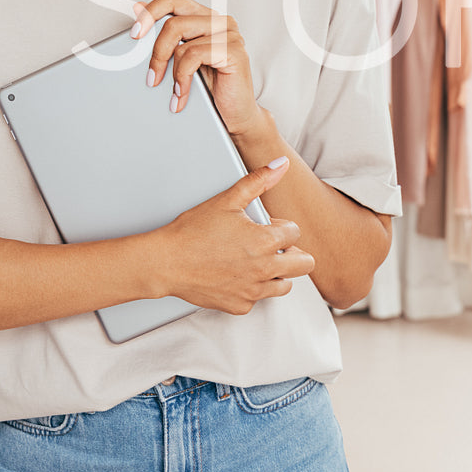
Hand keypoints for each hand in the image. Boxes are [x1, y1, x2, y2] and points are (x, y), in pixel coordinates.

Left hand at [132, 0, 262, 135]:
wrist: (235, 114)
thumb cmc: (211, 87)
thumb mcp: (181, 59)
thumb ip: (164, 34)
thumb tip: (138, 9)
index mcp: (205, 18)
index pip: (172, 0)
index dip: (150, 13)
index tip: (135, 33)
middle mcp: (218, 21)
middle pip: (173, 22)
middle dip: (156, 51)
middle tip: (151, 74)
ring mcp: (229, 34)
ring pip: (181, 43)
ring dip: (170, 72)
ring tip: (172, 91)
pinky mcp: (233, 51)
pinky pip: (194, 57)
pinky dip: (182, 78)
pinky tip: (182, 93)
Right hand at [146, 158, 314, 314]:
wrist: (166, 262)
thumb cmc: (192, 230)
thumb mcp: (227, 200)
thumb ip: (258, 181)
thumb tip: (281, 165)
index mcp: (266, 241)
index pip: (295, 233)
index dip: (281, 226)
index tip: (265, 226)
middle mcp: (264, 269)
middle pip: (304, 264)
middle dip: (292, 252)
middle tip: (271, 246)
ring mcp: (253, 291)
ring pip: (285, 285)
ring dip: (276, 272)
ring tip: (253, 260)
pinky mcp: (240, 306)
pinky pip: (258, 299)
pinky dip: (252, 288)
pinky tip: (234, 275)